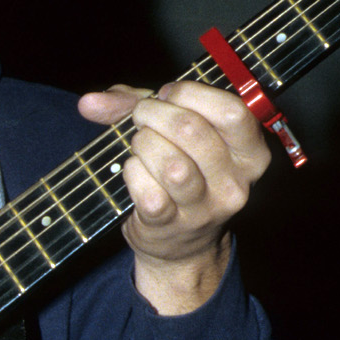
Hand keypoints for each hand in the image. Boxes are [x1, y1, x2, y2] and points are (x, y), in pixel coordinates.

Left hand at [77, 81, 270, 313]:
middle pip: (193, 131)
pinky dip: (132, 173)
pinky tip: (134, 171)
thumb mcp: (174, 133)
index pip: (232, 111)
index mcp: (250, 153)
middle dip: (154, 113)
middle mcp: (235, 182)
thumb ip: (136, 104)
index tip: (167, 94)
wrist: (179, 245)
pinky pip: (146, 189)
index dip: (191, 94)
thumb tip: (89, 102)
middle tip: (141, 117)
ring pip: (171, 163)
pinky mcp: (172, 225)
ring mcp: (205, 208)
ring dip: (143, 144)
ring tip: (139, 145)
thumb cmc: (181, 173)